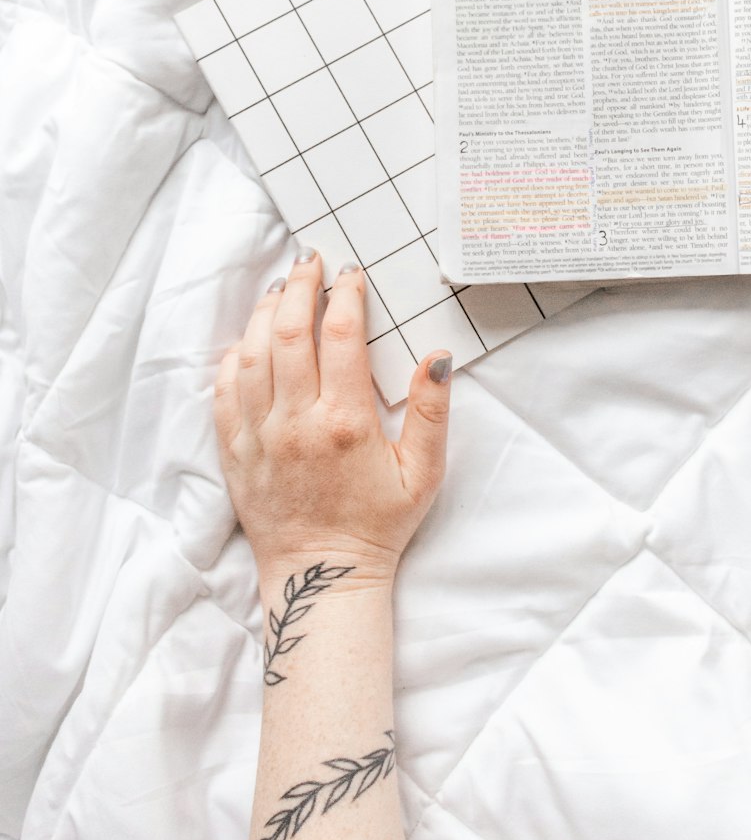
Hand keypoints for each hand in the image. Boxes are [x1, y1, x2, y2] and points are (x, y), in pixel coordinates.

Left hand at [213, 249, 451, 593]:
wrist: (321, 578)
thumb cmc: (378, 526)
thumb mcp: (424, 473)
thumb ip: (433, 412)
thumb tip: (438, 357)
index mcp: (345, 422)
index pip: (341, 337)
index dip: (346, 296)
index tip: (351, 274)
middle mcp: (296, 422)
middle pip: (288, 333)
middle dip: (298, 288)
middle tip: (309, 261)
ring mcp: (259, 436)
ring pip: (251, 354)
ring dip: (264, 314)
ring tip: (279, 290)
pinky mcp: (235, 452)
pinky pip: (224, 391)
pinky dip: (234, 356)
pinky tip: (249, 339)